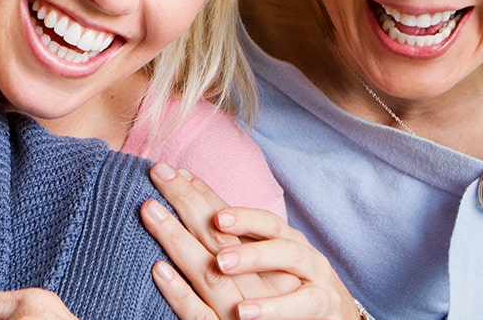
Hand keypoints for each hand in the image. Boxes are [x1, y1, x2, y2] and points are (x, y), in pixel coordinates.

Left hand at [142, 163, 357, 319]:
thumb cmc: (295, 287)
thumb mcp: (270, 257)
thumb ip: (235, 232)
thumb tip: (187, 188)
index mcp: (279, 239)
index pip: (231, 206)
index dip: (203, 193)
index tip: (170, 175)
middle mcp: (294, 254)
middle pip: (250, 228)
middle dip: (207, 211)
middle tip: (170, 197)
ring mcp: (307, 283)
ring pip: (281, 263)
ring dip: (250, 258)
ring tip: (220, 262)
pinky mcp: (312, 316)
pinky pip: (293, 311)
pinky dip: (267, 310)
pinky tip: (241, 311)